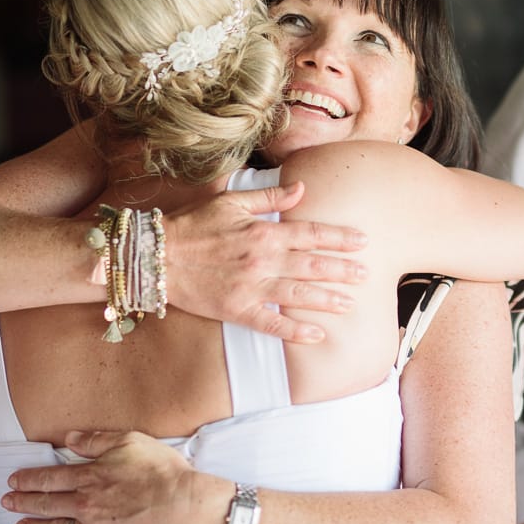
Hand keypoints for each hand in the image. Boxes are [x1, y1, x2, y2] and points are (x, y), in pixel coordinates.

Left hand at [2, 430, 226, 523]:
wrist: (184, 508)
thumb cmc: (162, 472)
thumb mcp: (130, 442)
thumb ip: (96, 440)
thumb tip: (68, 439)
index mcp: (90, 477)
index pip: (50, 477)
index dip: (29, 478)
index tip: (13, 480)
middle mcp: (85, 504)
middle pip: (47, 503)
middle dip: (23, 502)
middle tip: (6, 502)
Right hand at [163, 181, 367, 343]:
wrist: (156, 256)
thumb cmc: (192, 225)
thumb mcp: (230, 201)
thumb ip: (269, 196)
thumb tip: (302, 188)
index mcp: (263, 231)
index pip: (311, 234)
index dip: (340, 237)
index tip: (362, 241)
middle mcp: (263, 260)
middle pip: (313, 266)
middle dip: (343, 270)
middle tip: (366, 275)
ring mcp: (252, 288)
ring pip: (300, 296)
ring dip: (328, 300)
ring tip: (351, 304)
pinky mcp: (238, 311)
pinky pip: (273, 325)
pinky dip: (296, 332)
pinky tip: (317, 335)